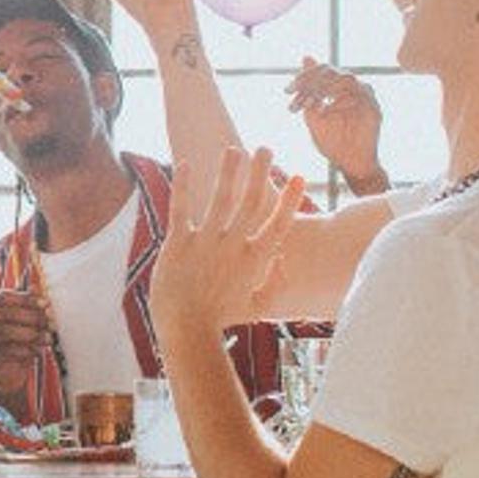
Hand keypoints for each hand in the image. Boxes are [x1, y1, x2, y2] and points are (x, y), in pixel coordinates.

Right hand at [0, 286, 55, 393]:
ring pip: (8, 332)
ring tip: (48, 338)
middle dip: (33, 317)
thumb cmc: (18, 345)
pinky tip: (38, 351)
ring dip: (33, 334)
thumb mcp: (24, 323)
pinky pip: (9, 351)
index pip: (3, 297)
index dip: (26, 298)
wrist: (9, 375)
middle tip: (52, 323)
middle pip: (6, 313)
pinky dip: (28, 350)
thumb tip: (37, 287)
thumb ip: (27, 305)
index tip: (46, 304)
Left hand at [149, 148, 297, 334]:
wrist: (186, 329)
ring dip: (228, 172)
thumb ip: (273, 283)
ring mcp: (206, 243)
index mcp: (254, 260)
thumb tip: (283, 261)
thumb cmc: (221, 319)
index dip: (289, 199)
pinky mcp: (179, 244)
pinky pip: (182, 209)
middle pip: (251, 203)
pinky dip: (184, 186)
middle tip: (264, 148)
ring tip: (234, 149)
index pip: (278, 224)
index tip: (299, 176)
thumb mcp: (255, 305)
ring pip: (221, 199)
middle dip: (259, 173)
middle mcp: (233, 247)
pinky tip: (186, 164)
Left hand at [287, 58, 385, 186]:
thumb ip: (309, 91)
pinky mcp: (374, 108)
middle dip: (309, 83)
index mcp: (338, 88)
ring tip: (309, 107)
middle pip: (331, 71)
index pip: (321, 71)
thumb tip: (305, 56)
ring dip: (322, 90)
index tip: (287, 91)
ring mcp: (365, 97)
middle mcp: (353, 88)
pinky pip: (359, 94)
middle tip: (294, 98)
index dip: (303, 77)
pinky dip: (339, 102)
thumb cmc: (332, 141)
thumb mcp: (313, 116)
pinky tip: (326, 113)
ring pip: (344, 78)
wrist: (350, 164)